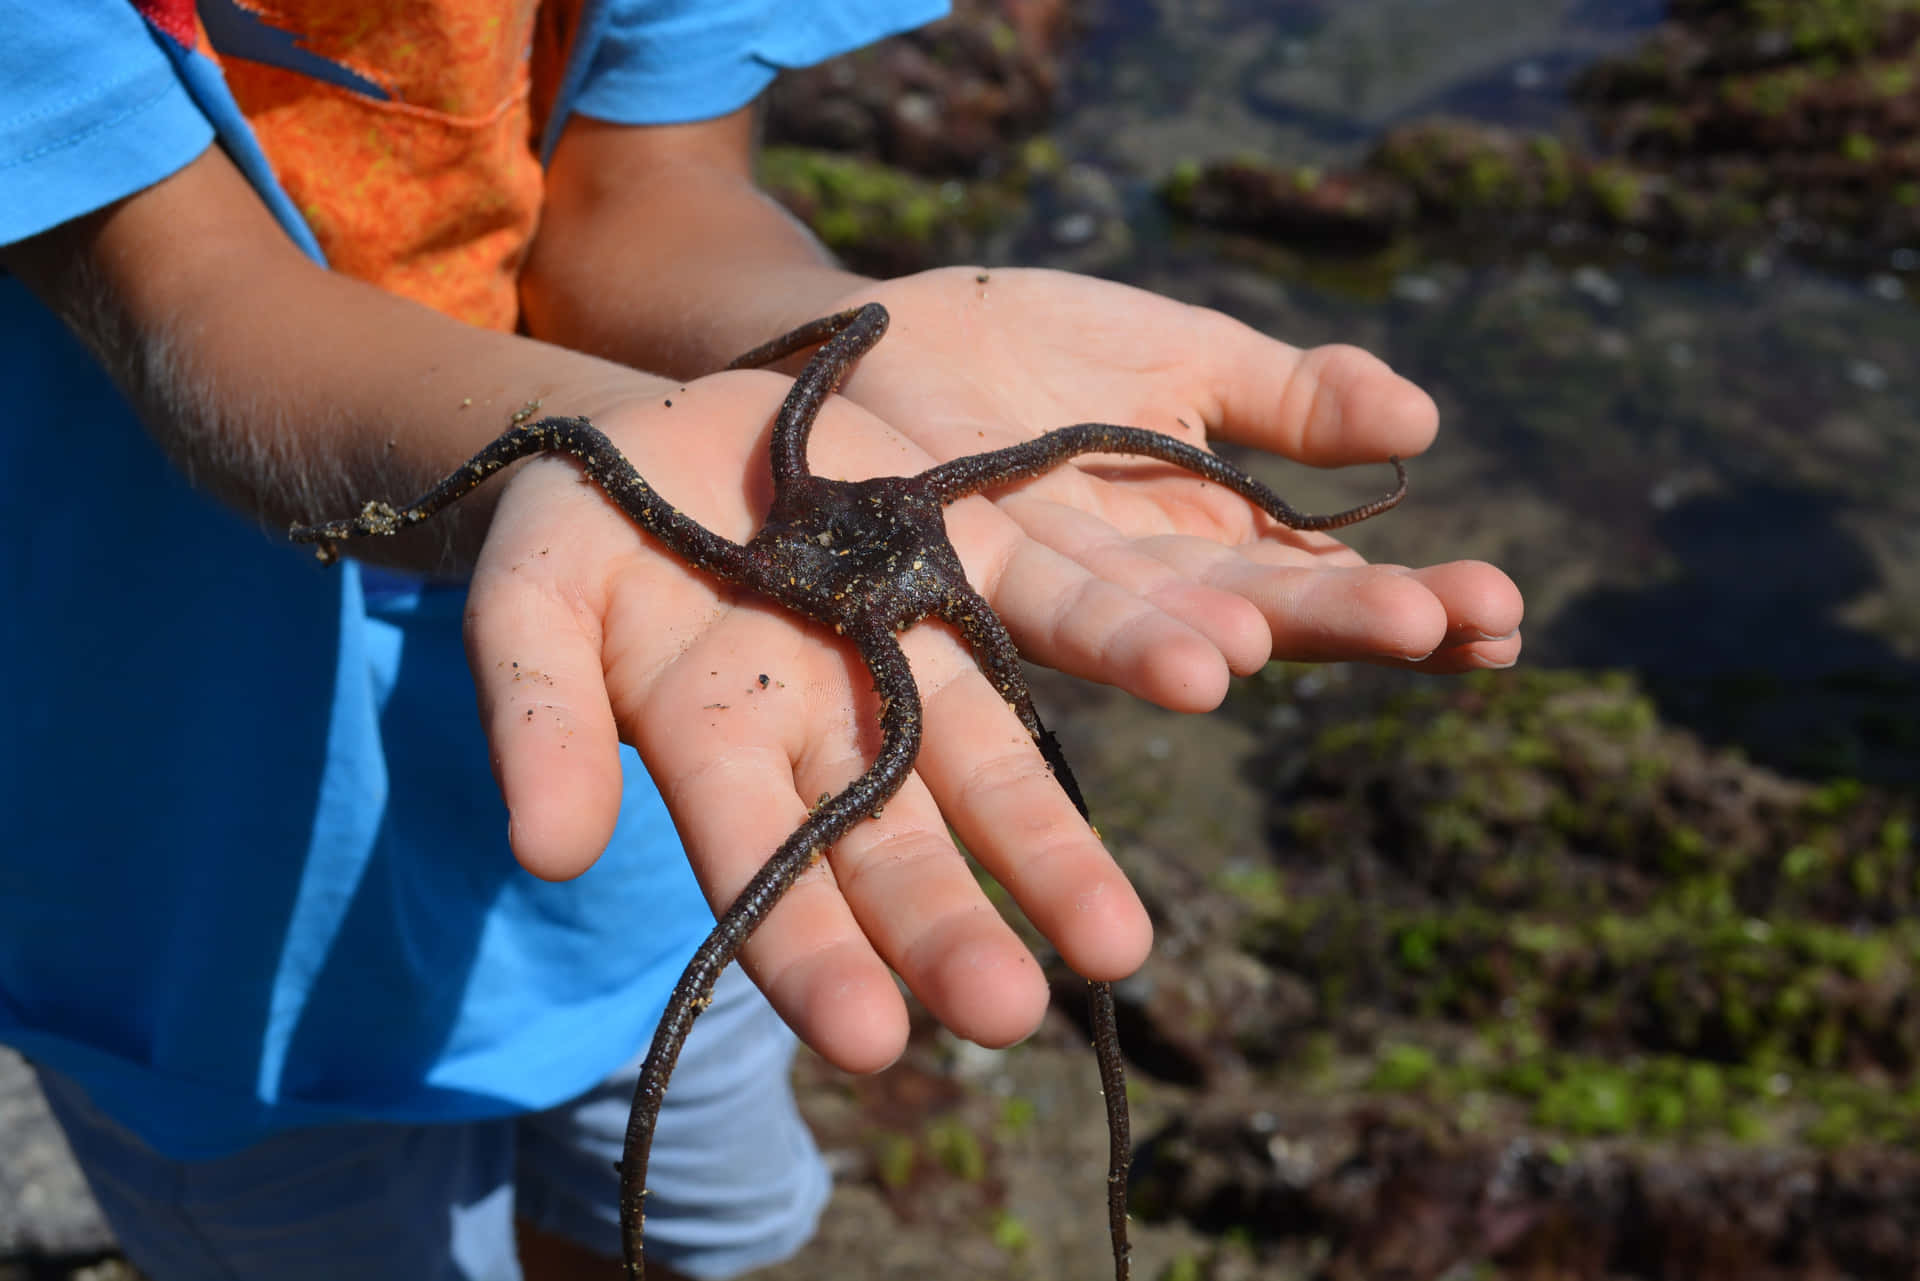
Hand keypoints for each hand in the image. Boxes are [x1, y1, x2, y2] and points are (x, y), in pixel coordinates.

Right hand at [469, 371, 1148, 1071]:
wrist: (664, 426)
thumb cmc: (572, 522)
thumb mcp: (530, 596)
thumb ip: (538, 716)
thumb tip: (548, 852)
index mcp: (714, 748)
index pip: (764, 873)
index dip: (809, 955)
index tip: (872, 1041)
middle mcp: (827, 726)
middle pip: (893, 843)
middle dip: (945, 928)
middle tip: (1010, 1012)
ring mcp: (905, 648)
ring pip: (988, 758)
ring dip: (1053, 842)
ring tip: (1121, 938)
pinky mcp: (966, 556)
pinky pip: (1052, 604)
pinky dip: (1125, 641)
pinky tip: (1209, 676)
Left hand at [820, 266, 1522, 708]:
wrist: (891, 335)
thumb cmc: (1040, 349)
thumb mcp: (1188, 354)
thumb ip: (1294, 396)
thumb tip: (1422, 421)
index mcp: (1212, 539)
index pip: (1329, 581)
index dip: (1416, 605)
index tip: (1505, 616)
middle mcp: (1147, 583)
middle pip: (1266, 614)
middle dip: (1356, 621)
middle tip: (1461, 625)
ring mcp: (1059, 585)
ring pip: (1157, 623)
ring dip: (1230, 643)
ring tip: (1303, 657)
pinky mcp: (966, 567)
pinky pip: (1049, 606)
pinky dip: (1124, 633)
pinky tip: (1200, 659)